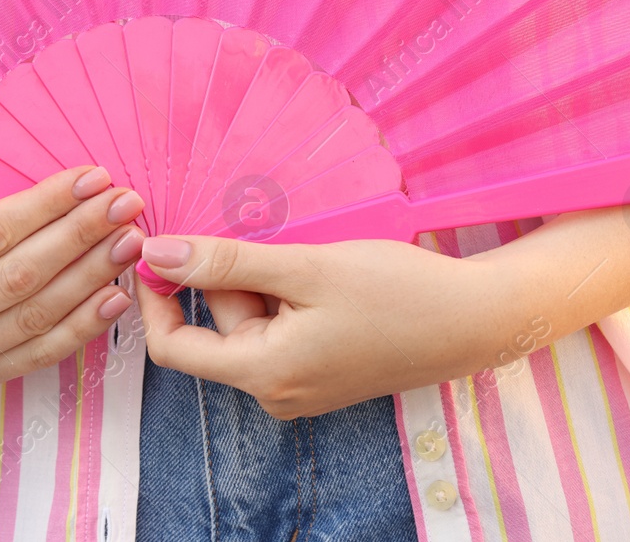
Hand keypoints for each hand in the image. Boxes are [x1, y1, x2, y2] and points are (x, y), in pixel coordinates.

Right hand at [0, 165, 144, 390]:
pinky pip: (37, 353)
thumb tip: (69, 202)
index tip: (95, 178)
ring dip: (91, 278)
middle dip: (81, 237)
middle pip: (21, 277)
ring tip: (128, 242)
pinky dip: (81, 326)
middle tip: (126, 206)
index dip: (48, 205)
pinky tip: (114, 296)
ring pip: (36, 317)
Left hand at [135, 235, 524, 418]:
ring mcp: (300, 384)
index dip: (154, 297)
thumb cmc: (396, 292)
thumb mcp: (304, 267)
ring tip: (307, 256)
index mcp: (265, 375)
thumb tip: (155, 254)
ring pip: (249, 322)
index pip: (174, 348)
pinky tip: (318, 273)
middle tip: (272, 238)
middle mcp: (276, 391)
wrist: (475, 319)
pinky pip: (278, 327)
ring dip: (261, 281)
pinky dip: (284, 293)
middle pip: (217, 327)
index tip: (155, 247)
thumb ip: (226, 263)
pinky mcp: (320, 370)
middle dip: (230, 277)